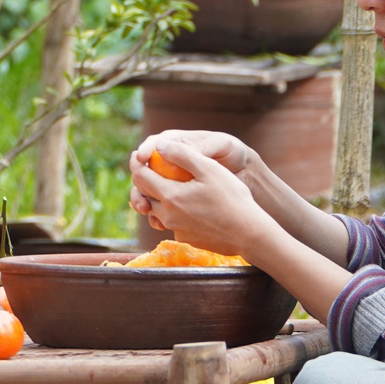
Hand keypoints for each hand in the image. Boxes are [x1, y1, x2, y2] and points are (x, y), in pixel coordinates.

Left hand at [127, 140, 279, 257]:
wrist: (249, 234)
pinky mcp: (186, 239)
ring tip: (161, 186)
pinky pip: (172, 223)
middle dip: (140, 180)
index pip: (140, 177)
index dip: (136, 163)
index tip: (136, 155)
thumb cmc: (232, 198)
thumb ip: (182, 155)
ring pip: (156, 211)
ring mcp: (176, 230)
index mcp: (170, 196)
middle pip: (144, 195)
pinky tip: (184, 205)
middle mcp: (167, 216)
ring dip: (154, 198)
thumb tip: (159, 145)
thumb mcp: (209, 169)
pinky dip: (171, 212)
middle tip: (145, 167)